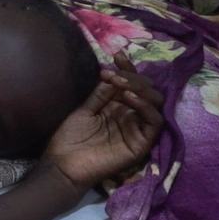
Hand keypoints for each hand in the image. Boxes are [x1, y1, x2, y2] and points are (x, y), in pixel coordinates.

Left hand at [44, 53, 164, 189]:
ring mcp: (138, 130)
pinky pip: (155, 121)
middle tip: (114, 75)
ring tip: (121, 84)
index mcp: (119, 107)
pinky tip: (128, 97)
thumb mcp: (86, 109)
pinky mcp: (142, 144)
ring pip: (156, 103)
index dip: (128, 69)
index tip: (117, 55)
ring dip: (140, 88)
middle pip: (148, 90)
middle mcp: (132, 116)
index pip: (132, 84)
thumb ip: (103, 93)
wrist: (62, 164)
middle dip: (134, 77)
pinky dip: (145, 106)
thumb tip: (115, 73)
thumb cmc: (71, 138)